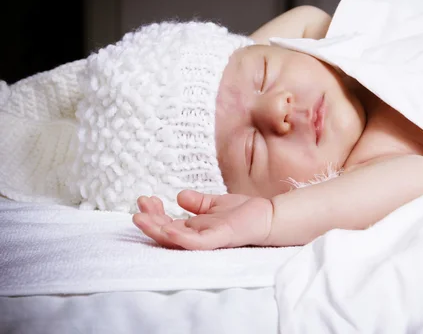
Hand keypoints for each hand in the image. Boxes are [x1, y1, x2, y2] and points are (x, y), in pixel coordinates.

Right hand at [132, 191, 273, 249]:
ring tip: (140, 218)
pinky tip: (168, 229)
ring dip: (156, 229)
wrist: (269, 216)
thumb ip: (198, 202)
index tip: (145, 199)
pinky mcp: (219, 239)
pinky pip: (196, 243)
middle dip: (149, 221)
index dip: (154, 213)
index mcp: (195, 229)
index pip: (167, 223)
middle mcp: (197, 237)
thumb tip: (179, 196)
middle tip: (137, 208)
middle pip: (166, 233)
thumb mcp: (215, 204)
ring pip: (175, 240)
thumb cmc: (244, 213)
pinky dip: (181, 238)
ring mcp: (207, 240)